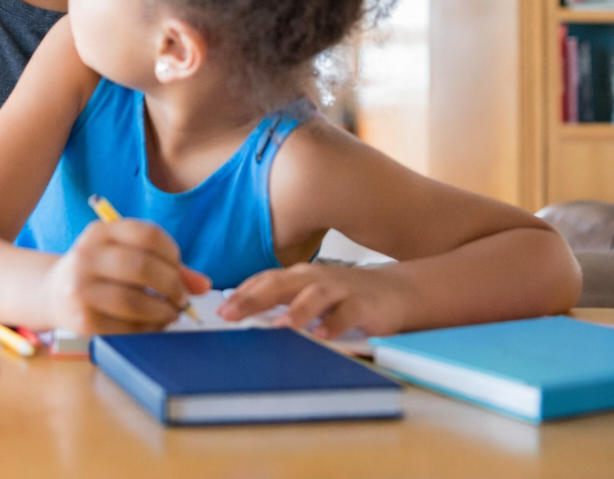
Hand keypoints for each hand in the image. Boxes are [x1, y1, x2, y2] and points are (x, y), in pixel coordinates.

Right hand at [43, 220, 210, 334]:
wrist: (52, 293)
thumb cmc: (101, 273)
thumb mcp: (125, 256)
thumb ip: (166, 266)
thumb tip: (203, 286)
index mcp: (100, 232)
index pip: (147, 235)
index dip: (172, 254)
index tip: (178, 269)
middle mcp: (86, 256)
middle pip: (142, 268)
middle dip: (172, 286)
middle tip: (181, 298)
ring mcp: (80, 288)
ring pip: (134, 300)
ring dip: (162, 311)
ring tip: (170, 314)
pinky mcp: (81, 320)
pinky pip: (125, 327)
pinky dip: (148, 328)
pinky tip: (152, 325)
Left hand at [219, 263, 410, 337]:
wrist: (393, 291)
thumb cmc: (343, 296)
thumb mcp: (309, 296)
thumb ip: (281, 303)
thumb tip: (243, 316)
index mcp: (297, 278)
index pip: (263, 281)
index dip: (241, 293)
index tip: (219, 310)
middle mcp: (314, 279)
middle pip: (279, 284)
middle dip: (253, 299)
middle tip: (231, 315)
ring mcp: (339, 290)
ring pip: (314, 296)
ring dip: (296, 311)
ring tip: (280, 326)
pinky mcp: (363, 305)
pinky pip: (347, 313)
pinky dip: (334, 324)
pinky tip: (322, 336)